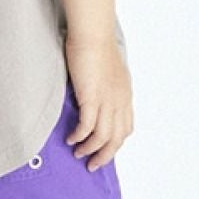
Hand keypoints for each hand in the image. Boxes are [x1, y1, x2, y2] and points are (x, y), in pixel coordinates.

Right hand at [63, 35, 133, 171]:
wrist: (92, 34)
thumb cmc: (95, 44)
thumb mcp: (107, 68)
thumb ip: (105, 83)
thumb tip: (94, 91)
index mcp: (124, 93)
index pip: (126, 126)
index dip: (116, 141)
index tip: (104, 148)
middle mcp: (119, 100)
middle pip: (117, 138)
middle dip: (105, 154)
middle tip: (93, 164)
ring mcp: (107, 100)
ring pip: (103, 137)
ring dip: (91, 149)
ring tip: (78, 153)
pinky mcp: (92, 98)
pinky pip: (87, 126)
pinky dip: (80, 136)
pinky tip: (72, 139)